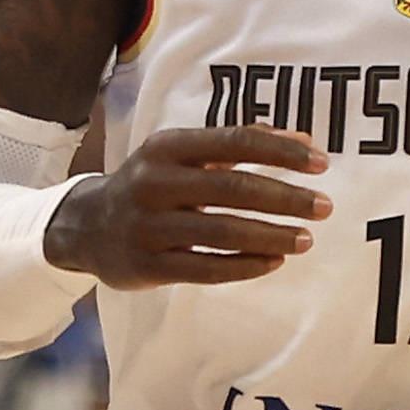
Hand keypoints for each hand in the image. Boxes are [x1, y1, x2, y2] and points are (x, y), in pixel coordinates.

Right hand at [48, 125, 330, 286]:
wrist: (84, 226)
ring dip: (271, 235)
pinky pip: (206, 268)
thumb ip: (237, 146)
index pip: (235, 141)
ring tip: (306, 239)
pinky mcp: (148, 266)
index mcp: (167, 147)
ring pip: (222, 233)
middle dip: (286, 198)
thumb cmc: (151, 185)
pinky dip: (245, 266)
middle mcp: (154, 183)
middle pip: (233, 189)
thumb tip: (304, 140)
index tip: (321, 163)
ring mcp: (149, 227)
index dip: (282, 152)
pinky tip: (274, 262)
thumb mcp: (181, 154)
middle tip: (324, 207)